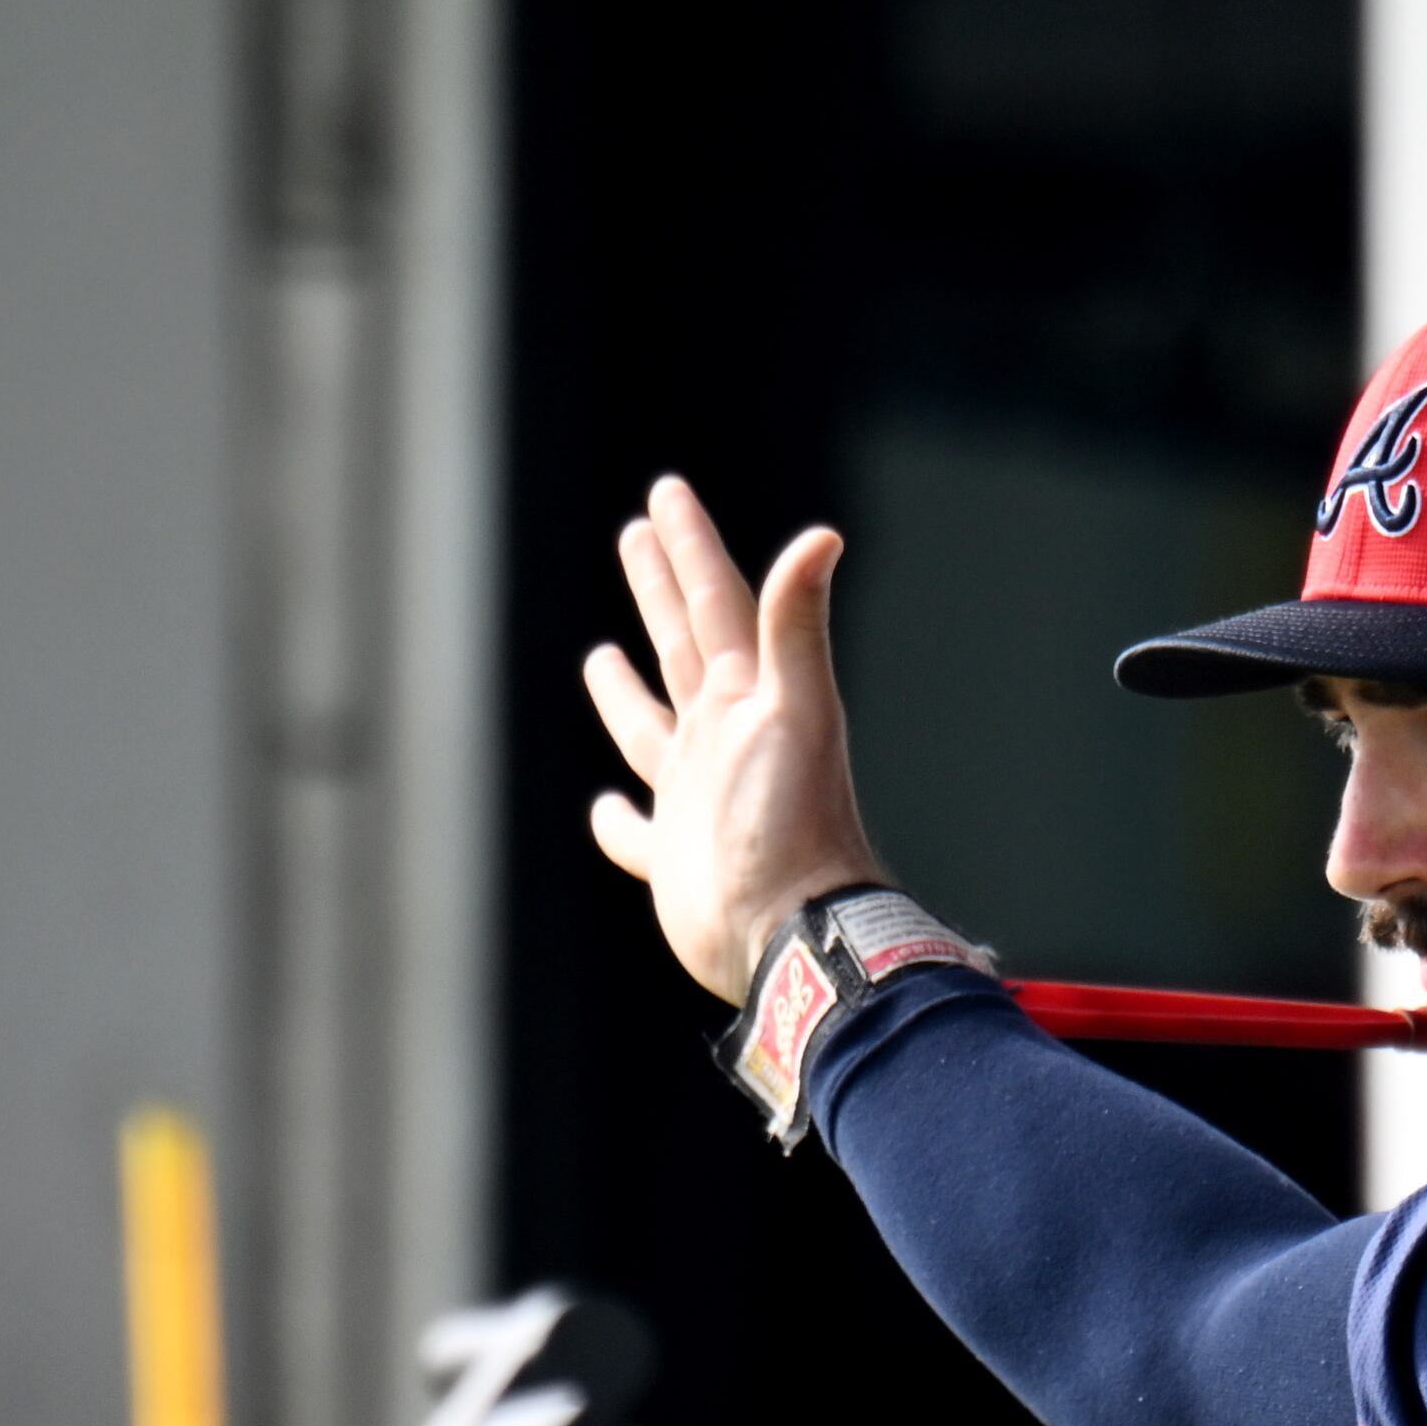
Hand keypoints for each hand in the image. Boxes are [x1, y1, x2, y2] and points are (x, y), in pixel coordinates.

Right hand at [581, 475, 892, 998]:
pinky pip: (638, 835)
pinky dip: (620, 821)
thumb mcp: (794, 711)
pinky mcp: (677, 862)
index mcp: (749, 698)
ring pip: (653, 729)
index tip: (666, 493)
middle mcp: (723, 739)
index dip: (692, 547)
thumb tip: (823, 535)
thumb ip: (796, 626)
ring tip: (603, 656)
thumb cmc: (795, 823)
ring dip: (628, 692)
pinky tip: (608, 808)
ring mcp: (698, 798)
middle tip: (636, 533)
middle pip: (685, 646)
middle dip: (660, 588)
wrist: (795, 932)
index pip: (716, 604)